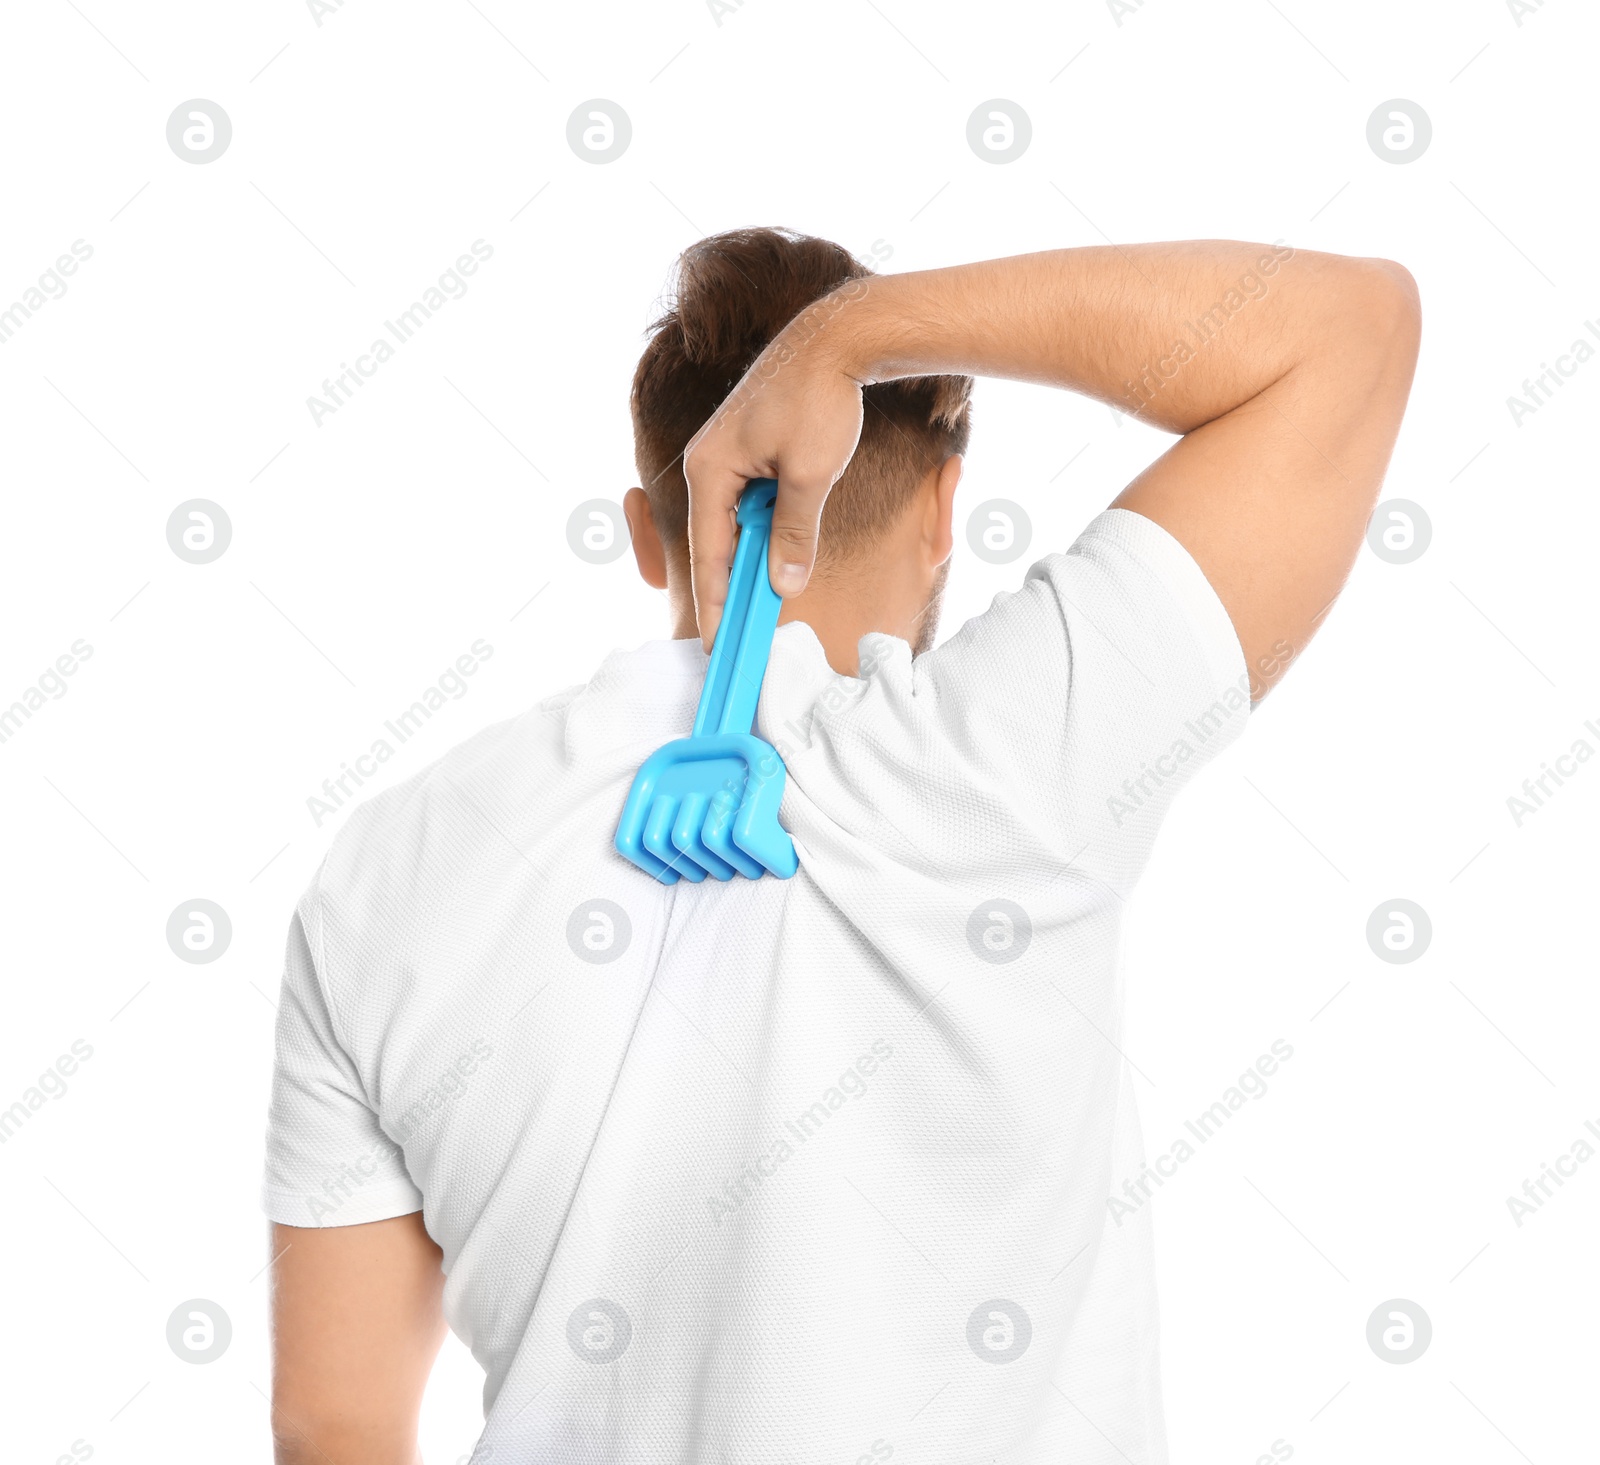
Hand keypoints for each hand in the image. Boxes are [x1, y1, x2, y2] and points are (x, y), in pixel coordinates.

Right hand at [683, 287, 868, 648]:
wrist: (837, 340)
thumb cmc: (821, 401)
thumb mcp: (811, 476)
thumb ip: (795, 534)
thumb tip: (782, 585)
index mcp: (710, 471)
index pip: (709, 553)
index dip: (715, 602)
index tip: (716, 644)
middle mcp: (707, 464)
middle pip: (715, 542)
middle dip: (728, 589)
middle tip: (734, 638)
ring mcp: (724, 456)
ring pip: (733, 525)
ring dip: (748, 560)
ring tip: (756, 607)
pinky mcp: (745, 450)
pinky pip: (747, 505)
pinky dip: (759, 533)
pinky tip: (774, 557)